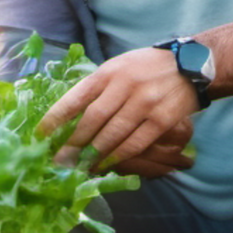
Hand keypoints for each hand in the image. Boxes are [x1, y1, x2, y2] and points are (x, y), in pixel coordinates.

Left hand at [40, 47, 199, 170]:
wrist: (191, 64)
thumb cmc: (146, 67)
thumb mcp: (118, 67)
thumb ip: (97, 88)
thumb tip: (70, 116)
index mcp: (108, 72)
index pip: (76, 97)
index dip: (56, 118)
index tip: (41, 136)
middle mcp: (124, 86)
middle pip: (92, 119)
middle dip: (73, 143)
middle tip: (60, 160)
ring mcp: (144, 103)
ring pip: (113, 134)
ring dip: (94, 154)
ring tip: (80, 167)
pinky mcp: (162, 119)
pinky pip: (135, 143)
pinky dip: (118, 157)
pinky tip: (105, 165)